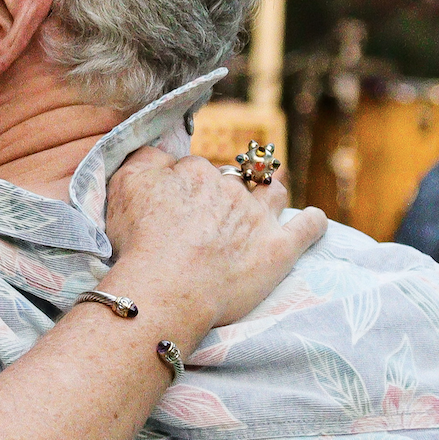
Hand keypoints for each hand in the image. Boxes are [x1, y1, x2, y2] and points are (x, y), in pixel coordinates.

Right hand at [104, 148, 327, 331]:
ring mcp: (258, 218)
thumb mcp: (123, 185)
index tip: (174, 209)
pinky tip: (315, 220)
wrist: (167, 287)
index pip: (194, 170)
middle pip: (231, 183)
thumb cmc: (139, 241)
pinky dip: (313, 222)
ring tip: (264, 204)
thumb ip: (144, 159)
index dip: (184, 188)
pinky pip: (306, 228)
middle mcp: (230, 189)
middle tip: (207, 222)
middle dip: (223, 195)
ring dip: (269, 194)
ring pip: (272, 193)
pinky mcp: (279, 249)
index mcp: (195, 172)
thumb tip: (161, 152)